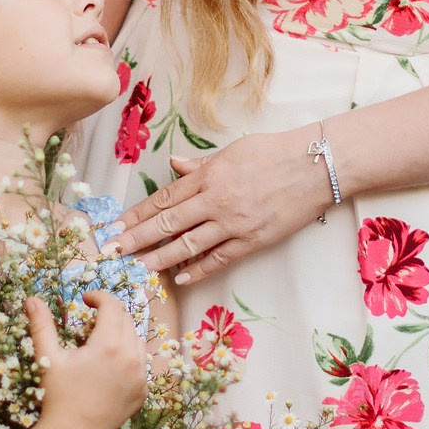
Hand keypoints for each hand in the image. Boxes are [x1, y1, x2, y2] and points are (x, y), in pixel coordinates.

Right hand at [24, 293, 146, 428]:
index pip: (113, 306)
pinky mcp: (142, 391)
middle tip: (89, 321)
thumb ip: (42, 325)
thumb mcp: (48, 358)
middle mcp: (131, 356)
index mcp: (109, 344)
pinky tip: (109, 365)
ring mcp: (140, 375)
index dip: (99, 296)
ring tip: (100, 342)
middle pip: (126, 320)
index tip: (85, 299)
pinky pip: (141, 363)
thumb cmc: (57, 396)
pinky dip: (128, 356)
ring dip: (121, 333)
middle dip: (109, 314)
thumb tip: (32, 299)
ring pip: (137, 340)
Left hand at [122, 128, 336, 285]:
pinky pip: (219, 258)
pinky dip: (198, 269)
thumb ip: (201, 164)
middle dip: (136, 238)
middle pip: (167, 223)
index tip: (115, 225)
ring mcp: (234, 223)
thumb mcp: (233, 150)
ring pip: (187, 245)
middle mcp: (215, 201)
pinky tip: (179, 278)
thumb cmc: (275, 152)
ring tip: (136, 269)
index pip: (164, 199)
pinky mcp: (253, 240)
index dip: (136, 214)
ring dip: (159, 259)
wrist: (317, 165)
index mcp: (208, 176)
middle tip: (111, 251)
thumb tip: (175, 165)